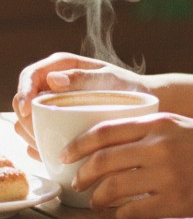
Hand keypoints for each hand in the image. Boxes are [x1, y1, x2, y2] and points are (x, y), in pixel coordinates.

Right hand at [13, 54, 146, 155]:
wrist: (143, 104)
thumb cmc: (128, 87)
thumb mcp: (110, 80)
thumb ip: (83, 78)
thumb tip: (53, 79)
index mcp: (62, 66)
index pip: (30, 75)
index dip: (23, 91)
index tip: (26, 109)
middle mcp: (53, 86)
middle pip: (22, 100)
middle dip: (24, 118)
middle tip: (36, 133)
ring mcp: (53, 107)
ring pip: (25, 121)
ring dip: (29, 134)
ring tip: (44, 144)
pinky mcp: (56, 126)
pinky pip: (37, 137)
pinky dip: (38, 146)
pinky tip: (50, 152)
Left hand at [63, 113, 192, 218]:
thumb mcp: (186, 129)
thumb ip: (153, 135)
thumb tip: (115, 151)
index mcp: (161, 123)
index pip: (104, 130)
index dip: (77, 145)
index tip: (64, 156)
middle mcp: (160, 145)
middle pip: (101, 161)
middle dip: (82, 176)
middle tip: (77, 184)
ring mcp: (168, 175)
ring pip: (111, 189)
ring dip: (98, 200)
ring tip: (98, 204)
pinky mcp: (178, 202)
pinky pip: (133, 212)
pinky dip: (121, 217)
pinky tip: (124, 217)